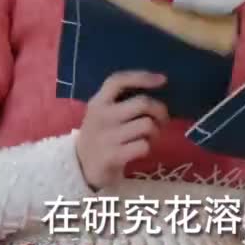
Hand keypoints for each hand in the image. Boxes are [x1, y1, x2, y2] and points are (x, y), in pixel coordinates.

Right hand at [75, 71, 168, 190]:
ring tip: (150, 137)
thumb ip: (122, 101)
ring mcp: (106, 136)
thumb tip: (157, 88)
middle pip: (142, 103)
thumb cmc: (100, 135)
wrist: (81, 167)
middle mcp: (101, 116)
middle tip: (162, 119)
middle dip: (160, 110)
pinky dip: (148, 147)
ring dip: (155, 131)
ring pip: (147, 125)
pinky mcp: (112, 155)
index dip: (142, 77)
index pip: (119, 80)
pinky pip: (143, 145)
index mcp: (98, 101)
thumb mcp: (103, 113)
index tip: (163, 79)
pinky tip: (141, 149)